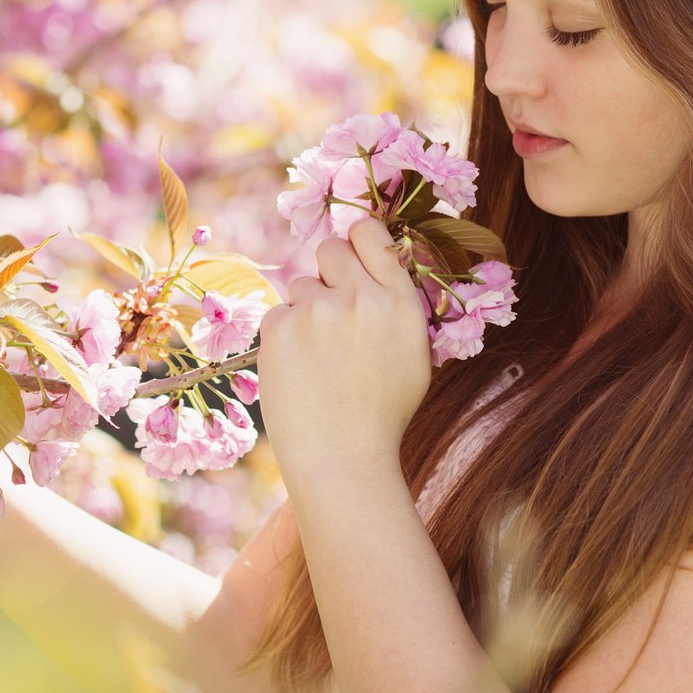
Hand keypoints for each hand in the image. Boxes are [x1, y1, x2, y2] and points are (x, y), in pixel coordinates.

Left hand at [255, 216, 431, 488]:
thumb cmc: (382, 414)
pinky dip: (285, 337)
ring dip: (307, 311)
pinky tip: (300, 370)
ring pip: (302, 285)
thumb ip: (395, 306)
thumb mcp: (413, 355)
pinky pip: (279, 313)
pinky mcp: (281, 327)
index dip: (358, 240)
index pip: (371, 233)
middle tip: (331, 311)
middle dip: (329, 272)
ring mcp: (318, 310)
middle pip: (331, 248)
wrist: (344, 459)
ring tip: (320, 359)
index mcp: (401, 302)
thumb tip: (374, 268)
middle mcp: (361, 297)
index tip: (352, 256)